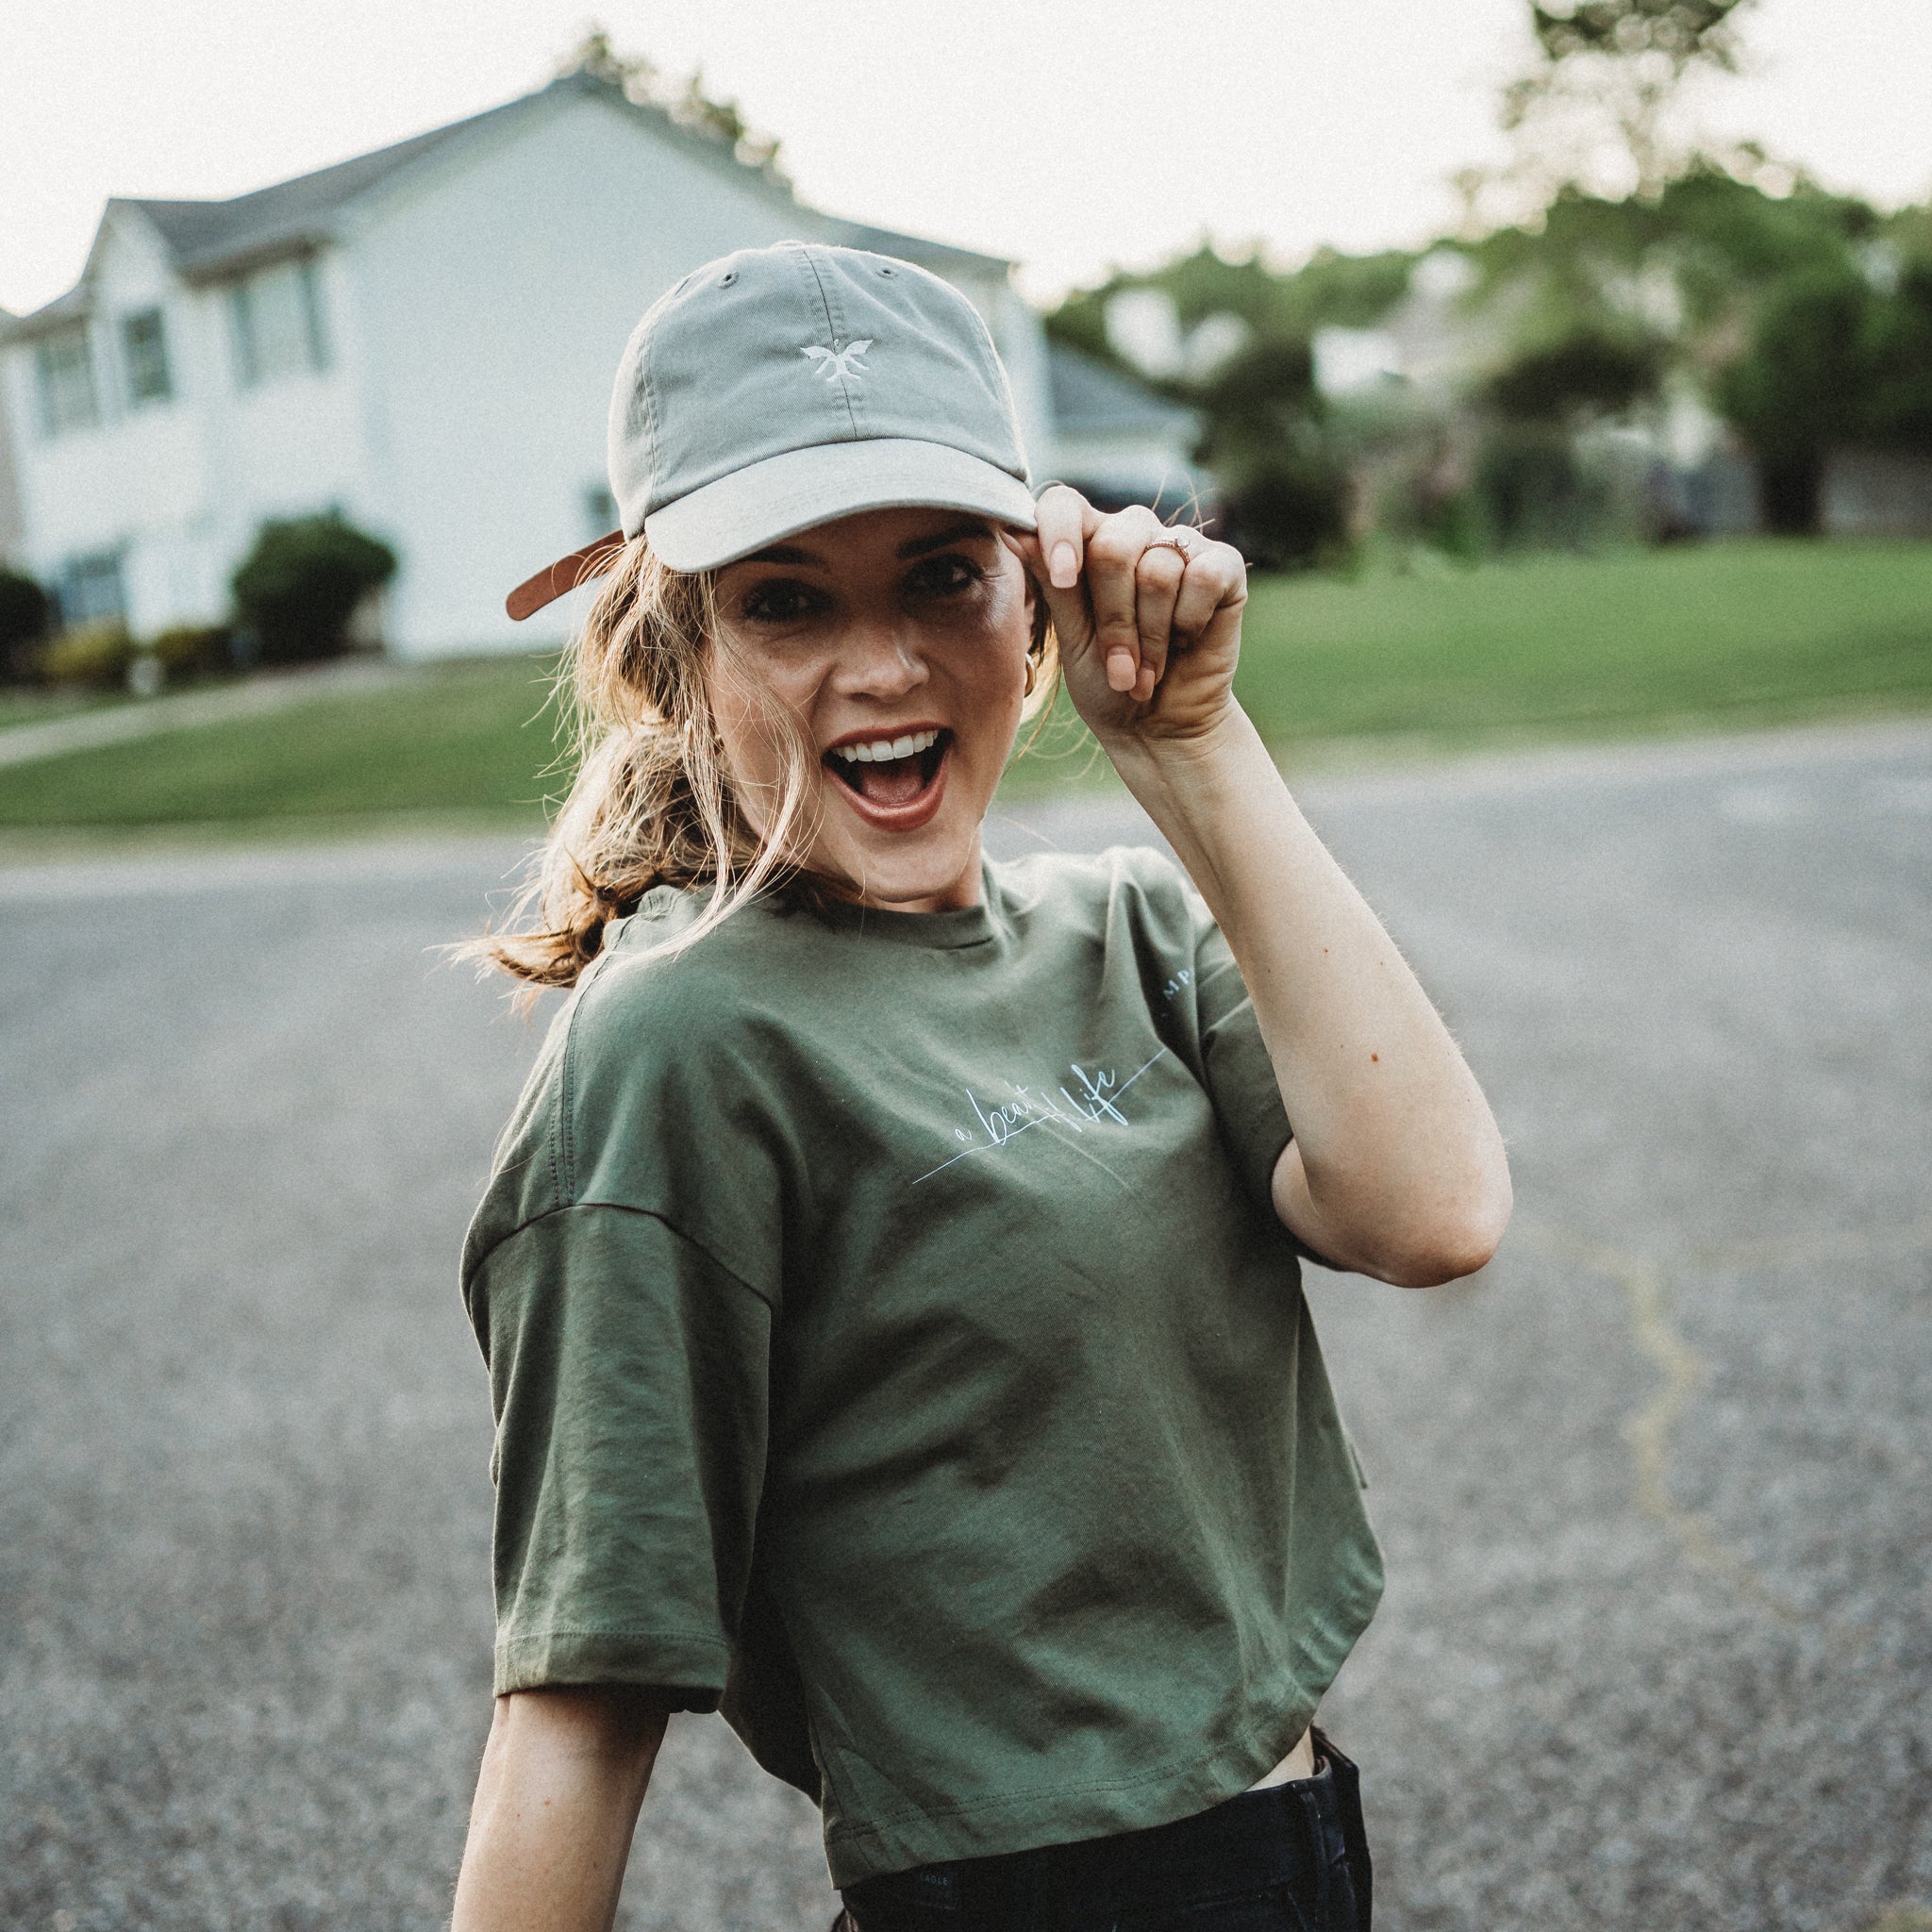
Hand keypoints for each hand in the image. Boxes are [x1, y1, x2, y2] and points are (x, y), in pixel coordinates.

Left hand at [1002, 486, 1246, 749]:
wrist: (1161, 726)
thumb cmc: (1110, 683)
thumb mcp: (1074, 639)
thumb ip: (1054, 584)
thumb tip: (1015, 532)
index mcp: (1087, 543)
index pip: (1064, 506)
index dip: (1061, 535)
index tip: (1063, 579)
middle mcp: (1133, 533)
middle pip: (1113, 548)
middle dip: (1114, 621)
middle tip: (1120, 669)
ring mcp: (1179, 545)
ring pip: (1158, 570)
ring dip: (1151, 637)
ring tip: (1149, 669)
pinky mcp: (1223, 564)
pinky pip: (1202, 576)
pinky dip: (1190, 621)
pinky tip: (1187, 640)